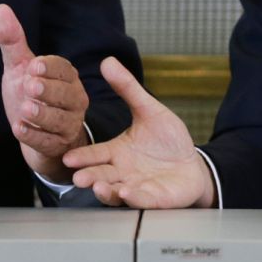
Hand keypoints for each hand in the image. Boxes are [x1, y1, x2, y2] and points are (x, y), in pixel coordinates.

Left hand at [0, 4, 89, 183]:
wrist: (36, 132)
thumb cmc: (30, 93)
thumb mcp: (20, 67)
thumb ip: (12, 40)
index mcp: (67, 76)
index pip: (63, 69)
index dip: (50, 67)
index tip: (34, 65)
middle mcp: (74, 99)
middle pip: (65, 95)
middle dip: (48, 90)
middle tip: (31, 86)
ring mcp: (69, 123)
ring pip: (60, 120)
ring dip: (42, 114)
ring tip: (26, 109)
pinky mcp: (59, 145)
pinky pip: (49, 141)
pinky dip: (34, 136)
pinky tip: (19, 129)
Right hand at [61, 57, 215, 207]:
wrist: (193, 164)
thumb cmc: (167, 140)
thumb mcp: (148, 110)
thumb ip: (128, 89)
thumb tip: (108, 61)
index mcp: (117, 152)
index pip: (95, 155)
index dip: (82, 157)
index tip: (68, 159)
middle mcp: (123, 172)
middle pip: (101, 176)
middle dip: (89, 177)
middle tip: (78, 178)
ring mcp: (138, 187)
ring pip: (117, 192)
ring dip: (106, 191)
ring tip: (98, 187)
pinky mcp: (156, 198)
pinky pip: (143, 199)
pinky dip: (134, 197)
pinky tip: (127, 192)